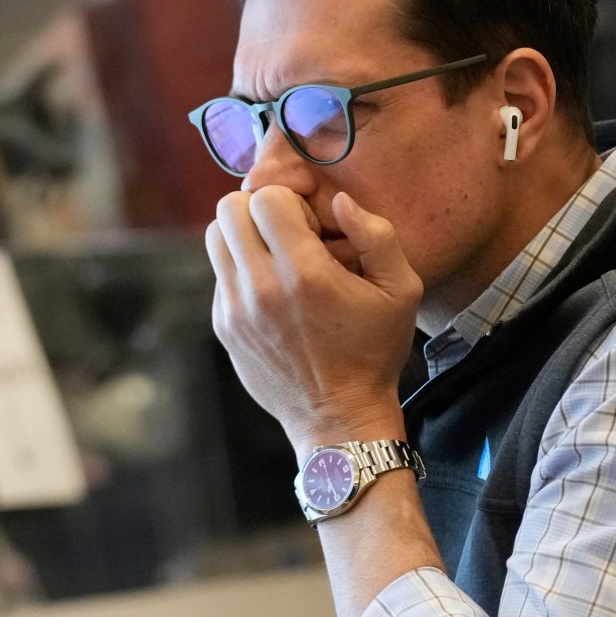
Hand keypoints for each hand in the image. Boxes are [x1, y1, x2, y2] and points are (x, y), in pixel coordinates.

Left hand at [206, 186, 421, 452]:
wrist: (338, 419)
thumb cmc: (374, 353)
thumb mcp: (401, 291)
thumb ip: (378, 236)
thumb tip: (340, 203)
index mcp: (304, 273)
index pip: (267, 198)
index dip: (291, 202)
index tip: (310, 227)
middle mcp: (261, 288)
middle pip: (229, 209)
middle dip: (259, 211)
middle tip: (287, 234)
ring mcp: (235, 310)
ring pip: (215, 238)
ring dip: (243, 236)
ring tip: (275, 257)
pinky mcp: (224, 327)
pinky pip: (220, 275)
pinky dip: (241, 271)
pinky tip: (272, 294)